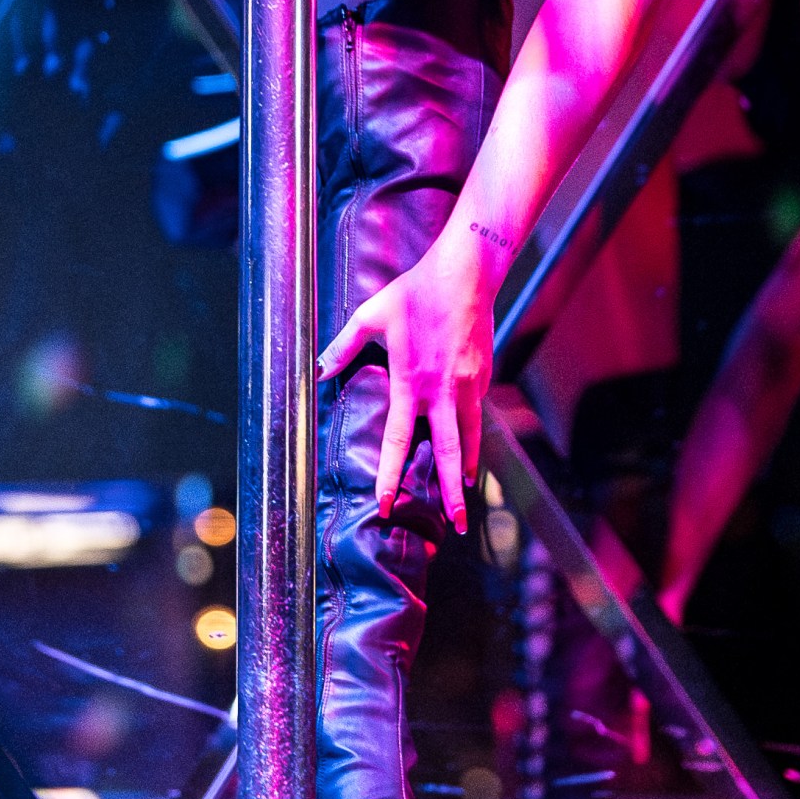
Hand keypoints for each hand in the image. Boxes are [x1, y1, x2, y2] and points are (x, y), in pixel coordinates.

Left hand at [316, 234, 493, 528]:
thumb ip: (343, 346)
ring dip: (468, 470)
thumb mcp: (372, 315)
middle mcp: (443, 391)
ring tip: (466, 498)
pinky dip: (474, 435)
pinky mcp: (483, 375)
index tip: (386, 504)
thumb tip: (317, 370)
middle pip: (449, 453)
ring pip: (470, 437)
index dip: (390, 475)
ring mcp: (469, 385)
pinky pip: (477, 412)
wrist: (466, 273)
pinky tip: (470, 446)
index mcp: (411, 382)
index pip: (397, 440)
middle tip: (456, 525)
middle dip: (452, 494)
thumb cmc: (415, 291)